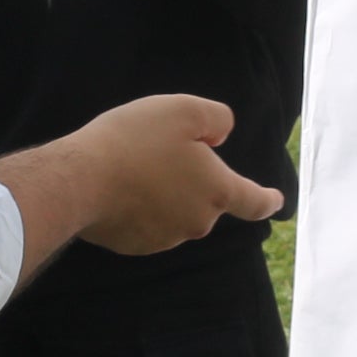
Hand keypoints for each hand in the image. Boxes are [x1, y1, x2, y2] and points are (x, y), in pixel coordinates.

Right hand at [56, 96, 283, 254]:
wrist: (79, 181)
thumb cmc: (135, 140)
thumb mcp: (184, 110)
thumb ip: (216, 119)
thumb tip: (220, 137)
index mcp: (217, 191)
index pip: (253, 201)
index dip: (267, 199)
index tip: (276, 201)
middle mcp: (198, 222)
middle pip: (207, 200)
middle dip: (195, 180)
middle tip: (163, 151)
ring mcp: (165, 239)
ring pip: (176, 211)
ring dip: (166, 194)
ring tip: (135, 167)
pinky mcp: (136, 246)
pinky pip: (148, 223)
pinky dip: (142, 208)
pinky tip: (120, 188)